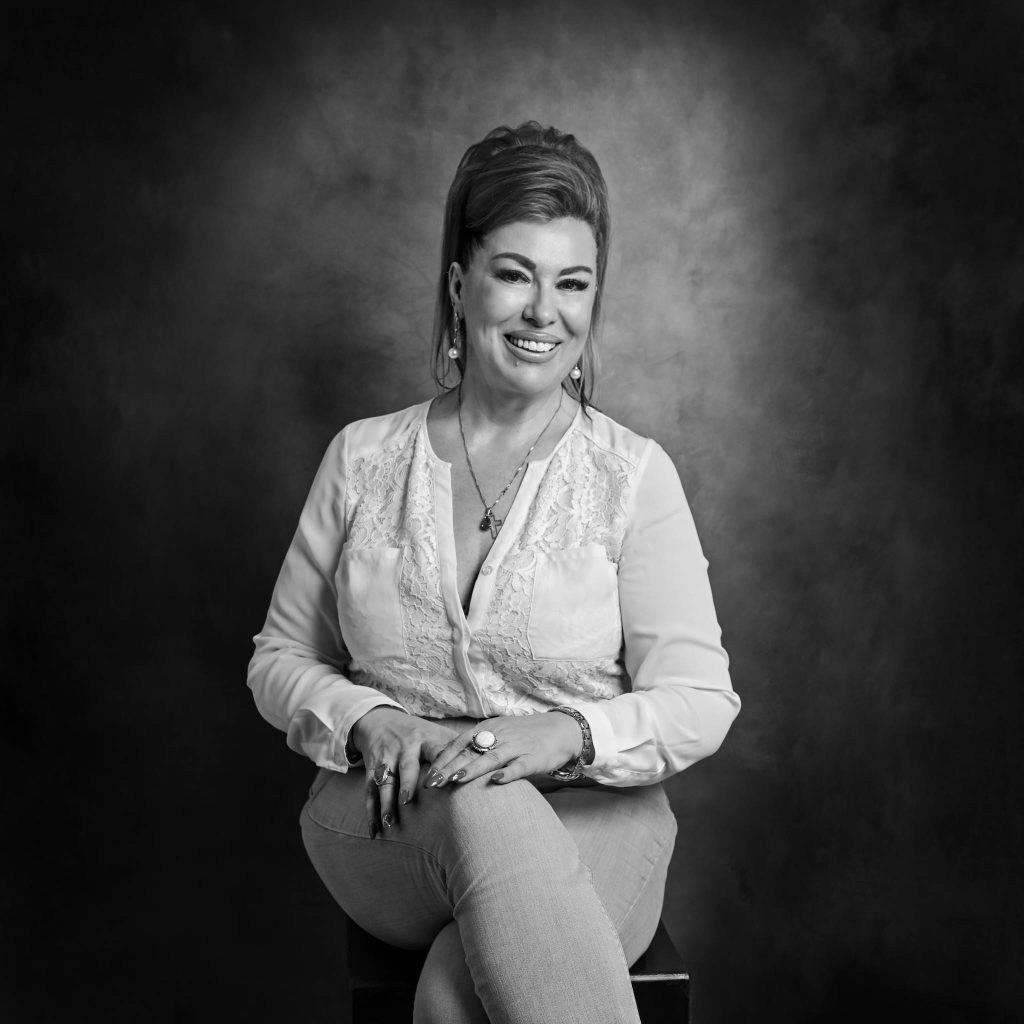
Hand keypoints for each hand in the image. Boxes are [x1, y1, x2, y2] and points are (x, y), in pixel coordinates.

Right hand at [350, 708, 458, 837]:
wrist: (381, 720)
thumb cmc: (419, 734)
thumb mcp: (437, 734)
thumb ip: (459, 749)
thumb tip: (489, 762)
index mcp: (426, 739)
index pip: (436, 752)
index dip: (441, 765)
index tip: (446, 780)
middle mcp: (405, 748)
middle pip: (406, 765)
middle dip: (406, 783)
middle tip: (407, 801)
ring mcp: (387, 759)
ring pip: (385, 781)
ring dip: (385, 802)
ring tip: (389, 823)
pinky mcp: (372, 769)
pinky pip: (370, 792)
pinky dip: (371, 812)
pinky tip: (375, 832)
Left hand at [425, 713, 582, 788]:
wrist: (560, 730)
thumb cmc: (524, 735)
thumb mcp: (498, 734)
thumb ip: (477, 745)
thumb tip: (449, 761)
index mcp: (488, 729)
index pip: (460, 743)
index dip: (443, 758)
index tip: (427, 774)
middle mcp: (500, 735)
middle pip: (471, 752)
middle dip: (450, 767)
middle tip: (432, 782)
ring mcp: (517, 746)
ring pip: (492, 758)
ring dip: (473, 769)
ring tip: (456, 780)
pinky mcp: (534, 758)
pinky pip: (520, 766)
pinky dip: (508, 773)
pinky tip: (497, 781)